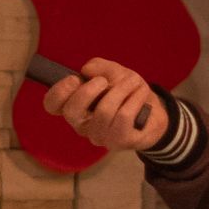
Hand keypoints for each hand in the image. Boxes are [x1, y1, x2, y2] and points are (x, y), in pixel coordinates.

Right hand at [43, 57, 164, 152]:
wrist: (155, 111)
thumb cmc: (127, 92)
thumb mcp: (113, 72)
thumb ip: (99, 67)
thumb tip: (87, 70)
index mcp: (75, 107)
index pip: (52, 105)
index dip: (59, 91)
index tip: (75, 79)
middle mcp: (83, 125)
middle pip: (72, 111)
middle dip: (89, 90)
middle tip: (104, 81)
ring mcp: (100, 136)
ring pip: (103, 111)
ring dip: (120, 90)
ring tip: (132, 81)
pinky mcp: (119, 141)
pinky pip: (123, 116)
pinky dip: (134, 98)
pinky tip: (140, 93)